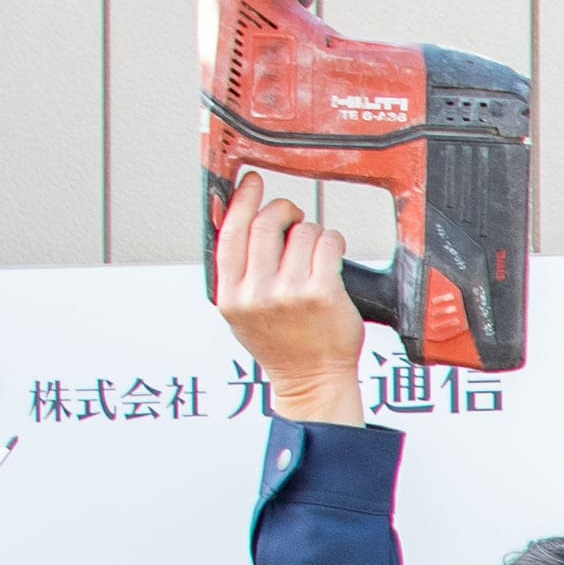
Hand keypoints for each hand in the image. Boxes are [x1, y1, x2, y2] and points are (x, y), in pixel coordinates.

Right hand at [212, 183, 373, 416]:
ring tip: (314, 252)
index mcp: (231, 295)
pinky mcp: (323, 293)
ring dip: (312, 232)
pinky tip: (331, 254)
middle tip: (293, 215)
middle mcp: (257, 293)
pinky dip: (332, 241)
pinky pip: (328, 243)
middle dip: (282, 210)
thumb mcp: (241, 313)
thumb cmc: (281, 346)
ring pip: (302, 232)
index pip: (231, 233)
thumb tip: (241, 219)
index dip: (242, 200)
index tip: (252, 183)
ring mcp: (290, 293)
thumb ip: (237, 272)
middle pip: (265, 224)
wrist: (313, 380)